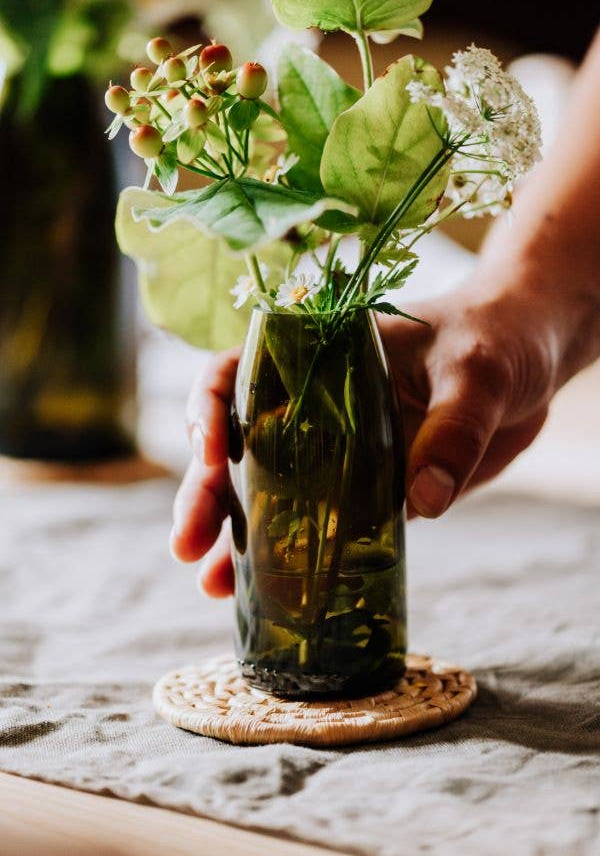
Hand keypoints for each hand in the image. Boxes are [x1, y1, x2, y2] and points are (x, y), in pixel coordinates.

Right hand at [170, 258, 585, 596]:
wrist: (531, 358)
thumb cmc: (498, 337)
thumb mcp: (477, 372)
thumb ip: (452, 429)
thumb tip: (422, 500)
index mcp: (321, 356)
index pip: (240, 372)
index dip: (209, 408)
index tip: (207, 450)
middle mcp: (316, 405)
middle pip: (240, 446)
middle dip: (204, 493)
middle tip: (186, 543)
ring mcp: (340, 450)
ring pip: (270, 493)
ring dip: (235, 536)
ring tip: (212, 583)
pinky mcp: (372, 489)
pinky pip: (324, 525)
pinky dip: (295, 557)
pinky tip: (265, 592)